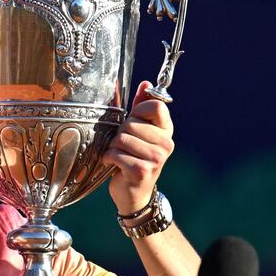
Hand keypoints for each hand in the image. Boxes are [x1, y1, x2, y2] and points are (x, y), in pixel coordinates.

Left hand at [102, 81, 174, 214]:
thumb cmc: (134, 157)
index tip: (132, 122)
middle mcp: (166, 144)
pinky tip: (114, 165)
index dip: (137, 111)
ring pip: (122, 139)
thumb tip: (146, 83)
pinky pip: (116, 154)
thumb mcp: (138, 131)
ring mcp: (157, 158)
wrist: (134, 192)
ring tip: (118, 155)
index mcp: (166, 130)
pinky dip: (109, 159)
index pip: (155, 105)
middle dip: (119, 134)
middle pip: (132, 123)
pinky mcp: (143, 171)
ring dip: (113, 147)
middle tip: (123, 146)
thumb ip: (141, 107)